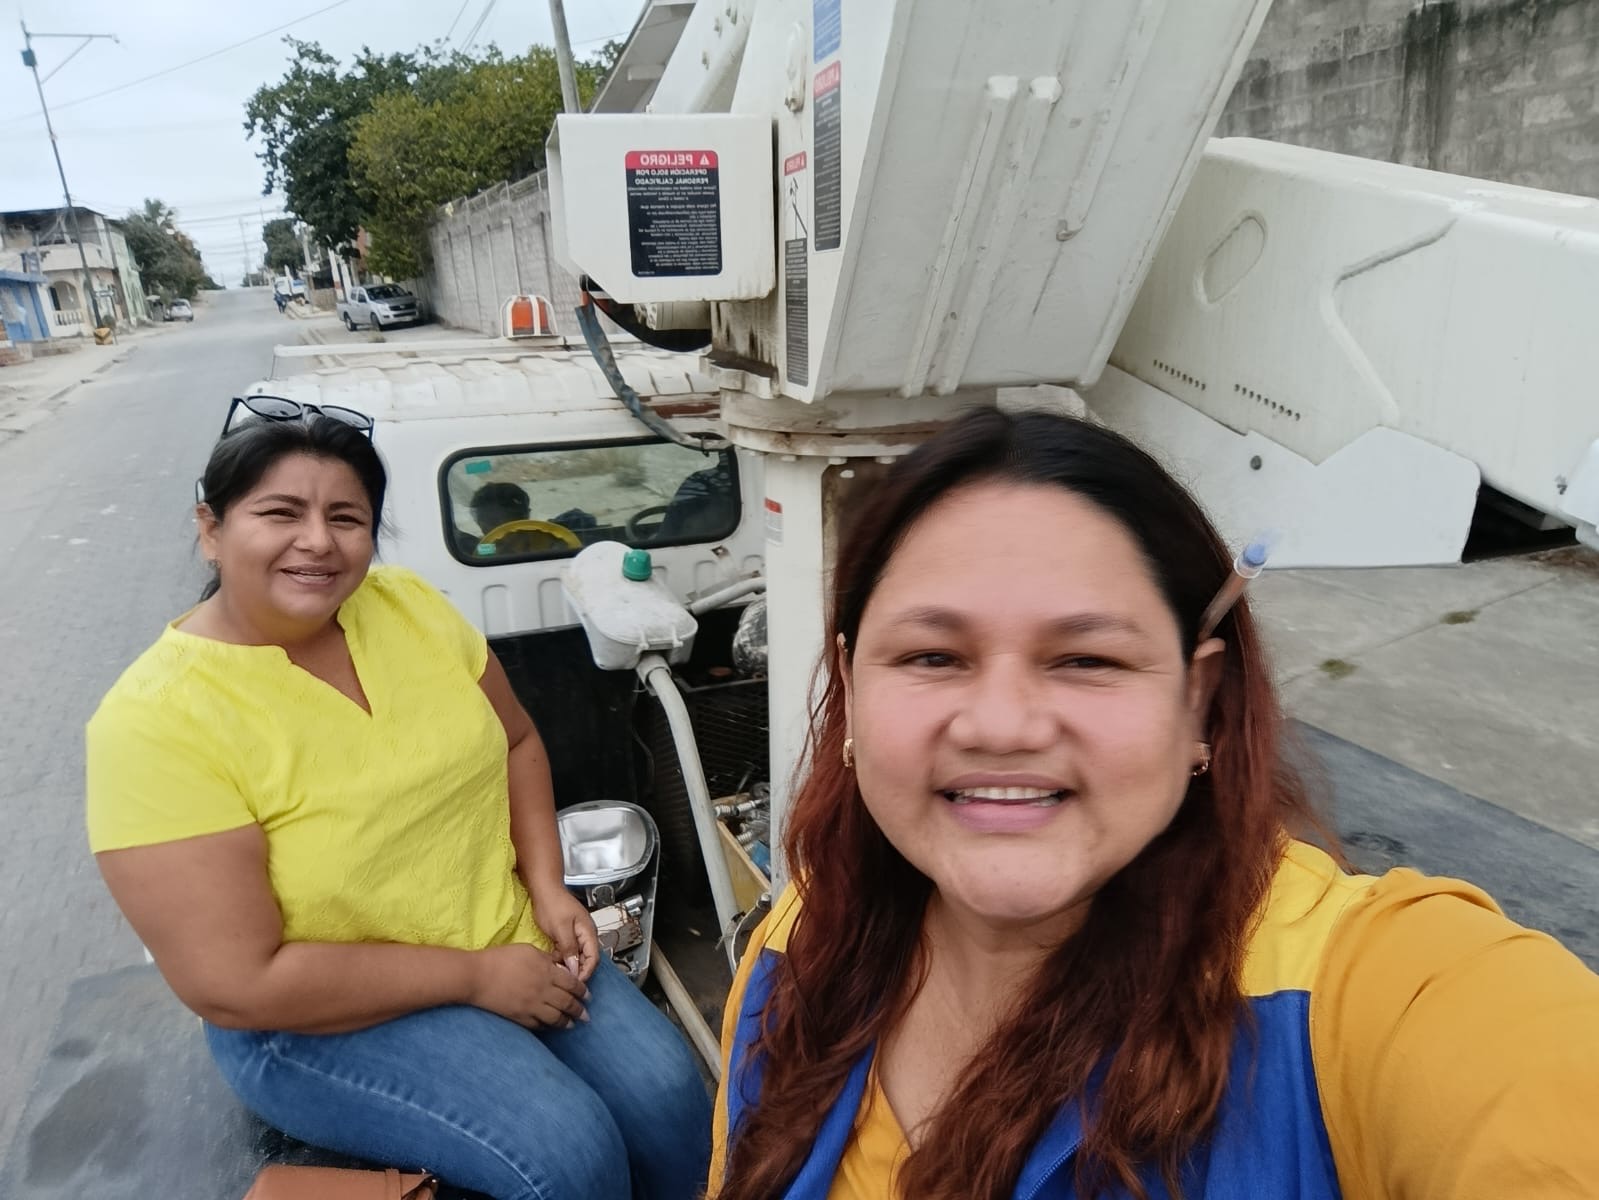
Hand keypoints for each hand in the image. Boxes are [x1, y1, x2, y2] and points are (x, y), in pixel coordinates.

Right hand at [468, 944, 588, 1028]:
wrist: (477, 976)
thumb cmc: (500, 959)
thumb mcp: (528, 950)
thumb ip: (547, 959)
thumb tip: (559, 966)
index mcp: (547, 972)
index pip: (573, 984)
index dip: (583, 991)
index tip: (588, 996)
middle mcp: (543, 991)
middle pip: (568, 1003)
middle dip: (579, 1010)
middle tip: (586, 1015)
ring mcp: (532, 1006)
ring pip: (556, 1018)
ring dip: (567, 1022)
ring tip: (572, 1024)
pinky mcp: (520, 1017)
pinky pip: (539, 1025)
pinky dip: (548, 1027)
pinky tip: (551, 1027)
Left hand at [530, 883, 601, 982]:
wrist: (543, 889)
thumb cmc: (553, 905)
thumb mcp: (561, 928)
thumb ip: (569, 948)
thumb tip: (575, 968)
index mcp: (588, 932)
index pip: (593, 958)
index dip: (586, 972)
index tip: (575, 982)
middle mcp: (585, 935)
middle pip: (586, 959)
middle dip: (577, 970)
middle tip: (564, 979)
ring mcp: (575, 935)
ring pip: (576, 956)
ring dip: (567, 964)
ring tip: (556, 970)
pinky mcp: (566, 936)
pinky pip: (567, 952)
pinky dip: (561, 958)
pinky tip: (552, 961)